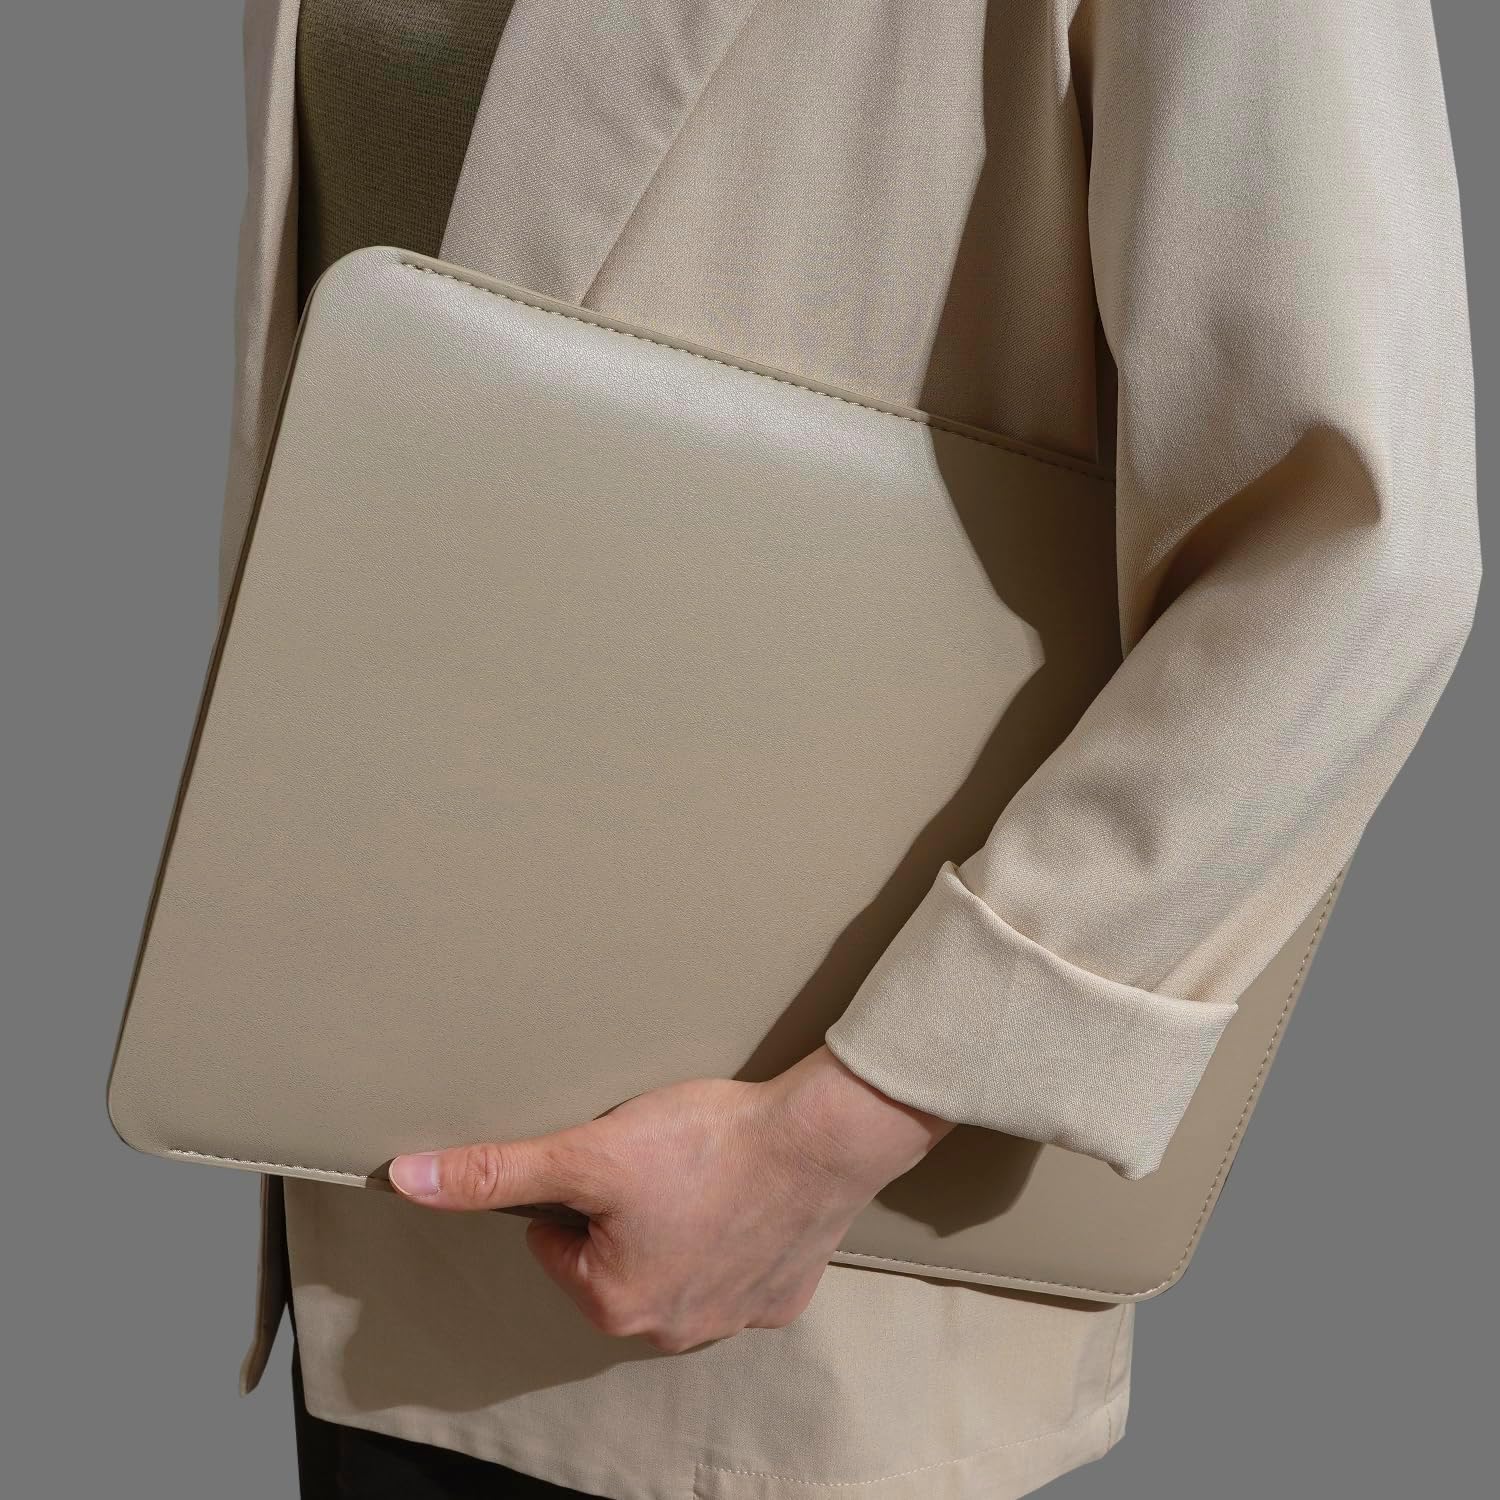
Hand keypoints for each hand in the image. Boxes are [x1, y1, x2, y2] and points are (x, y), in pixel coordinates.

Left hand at [387, 1045, 954, 1352]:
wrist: (821, 1141)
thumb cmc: (706, 1145)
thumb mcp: (589, 1151)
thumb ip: (497, 1172)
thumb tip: (408, 1181)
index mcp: (616, 1302)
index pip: (556, 1243)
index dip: (575, 1192)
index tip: (611, 1160)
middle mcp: (673, 1330)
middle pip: (615, 1259)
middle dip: (624, 1212)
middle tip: (656, 1160)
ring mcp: (734, 1317)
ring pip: (677, 1266)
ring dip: (678, 1225)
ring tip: (700, 1171)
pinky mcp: (783, 1295)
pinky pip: (739, 1268)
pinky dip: (735, 1234)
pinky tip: (744, 1195)